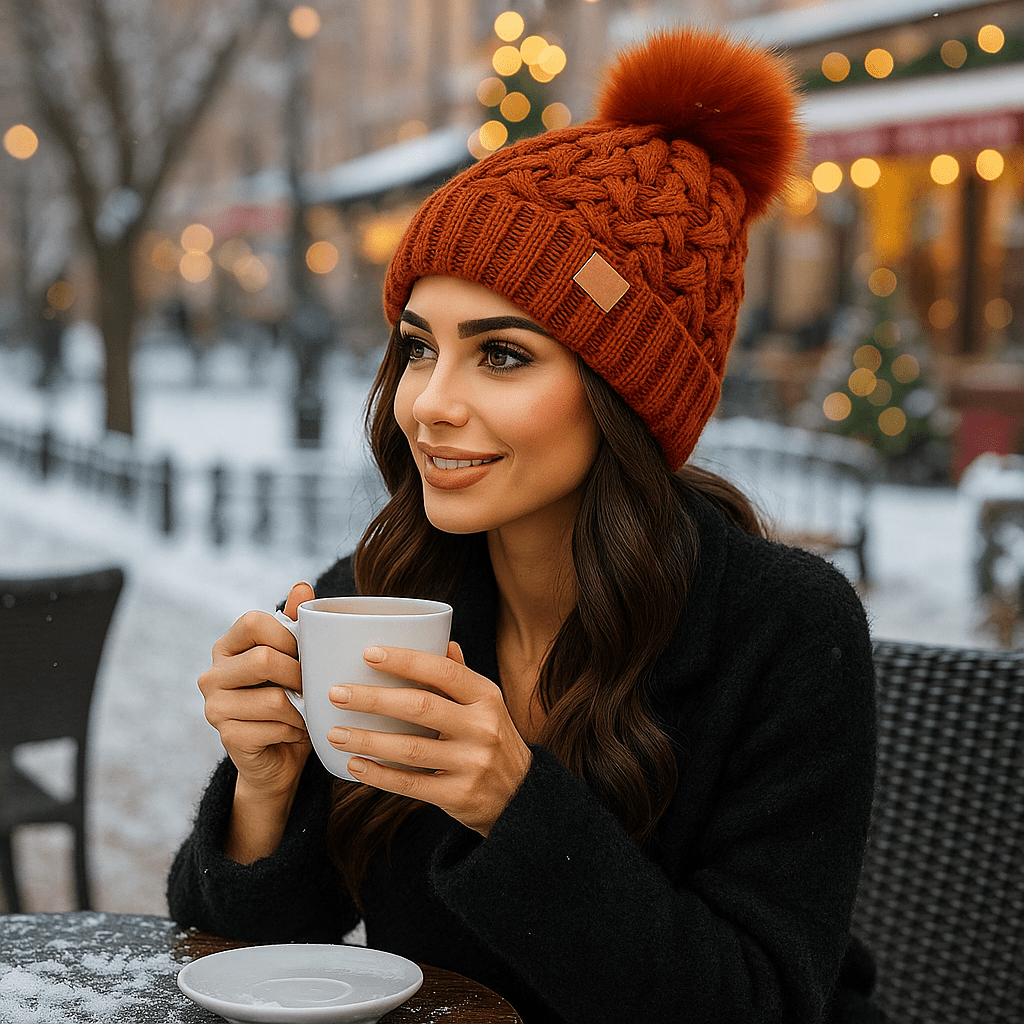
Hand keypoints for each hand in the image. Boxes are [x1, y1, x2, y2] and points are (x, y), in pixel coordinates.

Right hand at [199, 582, 313, 803]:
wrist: (281, 756)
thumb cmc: (291, 700)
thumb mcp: (297, 659)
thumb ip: (296, 623)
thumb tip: (302, 586)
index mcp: (227, 647)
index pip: (255, 621)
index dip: (289, 635)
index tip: (306, 653)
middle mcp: (212, 675)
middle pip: (264, 659)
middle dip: (299, 674)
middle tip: (312, 686)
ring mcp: (214, 708)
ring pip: (274, 698)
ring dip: (301, 707)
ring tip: (305, 711)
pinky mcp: (227, 737)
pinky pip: (274, 726)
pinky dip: (295, 730)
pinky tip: (294, 731)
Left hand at [327, 643, 531, 836]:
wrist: (522, 797)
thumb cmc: (494, 740)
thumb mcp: (488, 705)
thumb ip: (462, 676)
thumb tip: (442, 639)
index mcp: (487, 697)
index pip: (443, 671)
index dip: (405, 660)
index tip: (368, 653)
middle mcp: (482, 728)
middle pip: (420, 707)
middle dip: (374, 699)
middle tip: (337, 694)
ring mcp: (472, 763)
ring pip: (410, 749)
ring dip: (368, 740)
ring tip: (334, 733)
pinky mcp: (459, 796)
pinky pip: (411, 784)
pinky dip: (379, 776)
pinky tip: (354, 766)